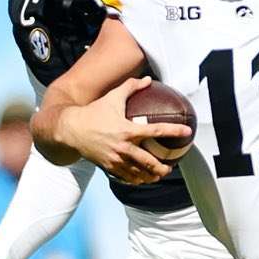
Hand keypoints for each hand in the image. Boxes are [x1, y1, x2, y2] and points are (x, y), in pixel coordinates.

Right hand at [56, 76, 190, 184]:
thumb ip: (131, 87)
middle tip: (170, 166)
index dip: (174, 130)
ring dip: (151, 176)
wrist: (70, 129)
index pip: (156, 131)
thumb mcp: (113, 97)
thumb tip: (147, 79)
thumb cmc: (94, 112)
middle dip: (163, 167)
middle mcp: (124, 147)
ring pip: (138, 173)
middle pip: (149, 162)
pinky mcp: (108, 166)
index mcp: (128, 130)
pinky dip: (135, 179)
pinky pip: (125, 177)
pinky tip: (141, 179)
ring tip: (158, 175)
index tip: (187, 132)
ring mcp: (116, 159)